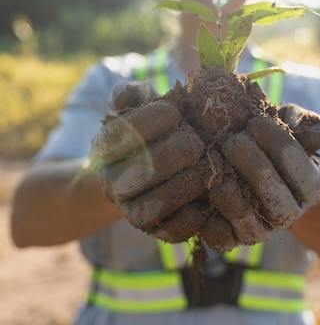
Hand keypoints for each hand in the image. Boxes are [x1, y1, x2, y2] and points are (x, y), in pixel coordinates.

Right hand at [90, 81, 206, 240]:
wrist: (136, 172)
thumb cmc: (143, 130)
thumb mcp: (133, 106)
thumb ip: (130, 94)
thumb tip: (132, 93)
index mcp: (104, 146)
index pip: (126, 132)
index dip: (154, 118)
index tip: (176, 111)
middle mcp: (112, 182)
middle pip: (145, 168)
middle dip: (178, 151)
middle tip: (198, 140)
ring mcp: (131, 209)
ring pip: (158, 202)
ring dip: (189, 182)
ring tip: (207, 165)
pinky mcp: (153, 230)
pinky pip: (173, 229)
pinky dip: (195, 214)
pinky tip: (210, 192)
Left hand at [210, 105, 319, 241]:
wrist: (251, 169)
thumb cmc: (269, 141)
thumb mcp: (288, 125)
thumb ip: (300, 121)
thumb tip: (305, 129)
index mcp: (309, 186)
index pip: (301, 171)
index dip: (279, 145)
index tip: (255, 121)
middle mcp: (290, 213)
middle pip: (278, 201)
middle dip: (255, 169)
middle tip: (232, 142)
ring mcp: (263, 230)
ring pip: (253, 225)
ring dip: (234, 199)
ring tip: (217, 171)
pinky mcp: (235, 239)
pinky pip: (225, 240)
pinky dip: (214, 225)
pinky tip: (205, 197)